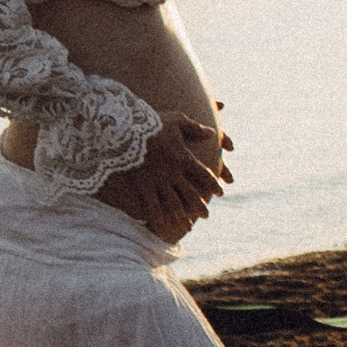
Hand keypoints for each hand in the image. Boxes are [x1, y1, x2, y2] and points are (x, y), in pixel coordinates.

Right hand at [98, 111, 232, 245]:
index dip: (213, 184)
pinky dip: (158, 217)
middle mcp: (173, 173)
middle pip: (190, 193)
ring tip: (188, 227)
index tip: (220, 192)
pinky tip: (161, 226)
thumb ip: (195, 128)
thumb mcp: (177, 120)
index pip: (203, 174)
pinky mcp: (143, 186)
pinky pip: (152, 205)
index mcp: (183, 158)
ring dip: (182, 216)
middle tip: (206, 215)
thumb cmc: (153, 123)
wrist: (127, 130)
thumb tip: (212, 133)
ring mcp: (158, 182)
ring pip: (173, 203)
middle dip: (199, 205)